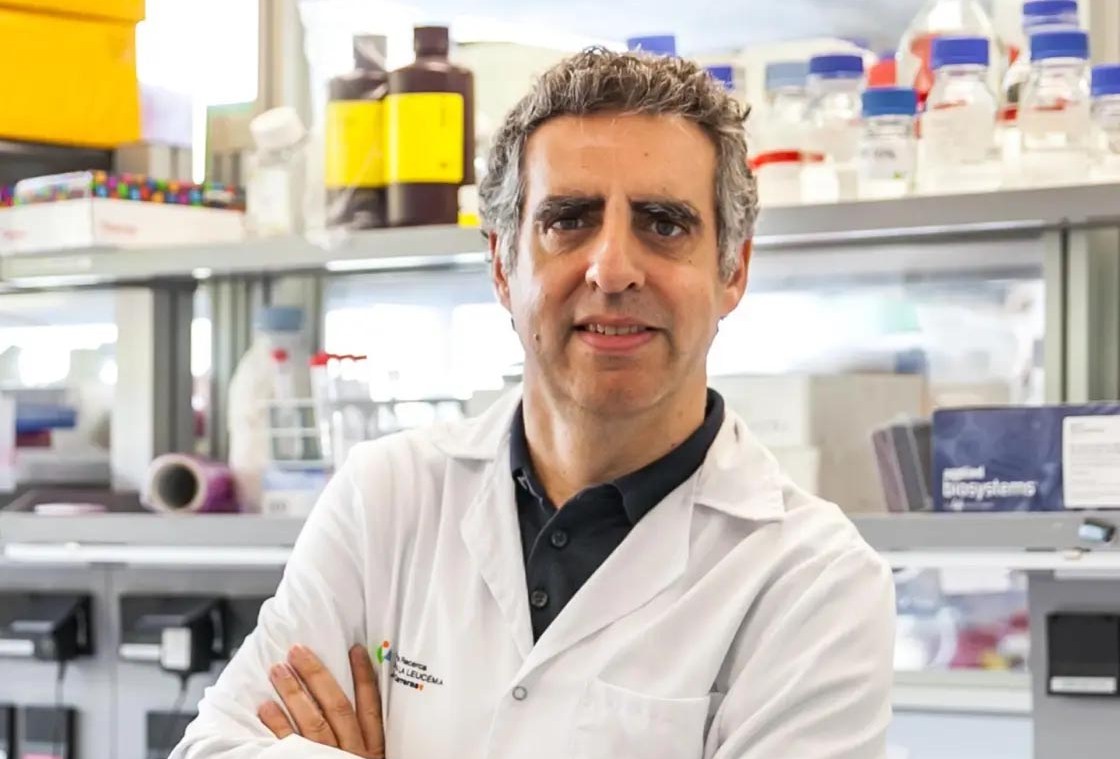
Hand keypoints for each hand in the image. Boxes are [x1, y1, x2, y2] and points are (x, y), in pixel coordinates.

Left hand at [259, 644, 385, 757]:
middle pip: (337, 706)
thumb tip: (353, 700)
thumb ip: (363, 736)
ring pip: (313, 721)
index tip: (355, 650)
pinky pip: (290, 744)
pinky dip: (278, 724)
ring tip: (278, 670)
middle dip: (317, 675)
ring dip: (294, 692)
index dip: (363, 677)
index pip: (370, 707)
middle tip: (298, 651)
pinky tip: (267, 707)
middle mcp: (351, 752)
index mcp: (371, 750)